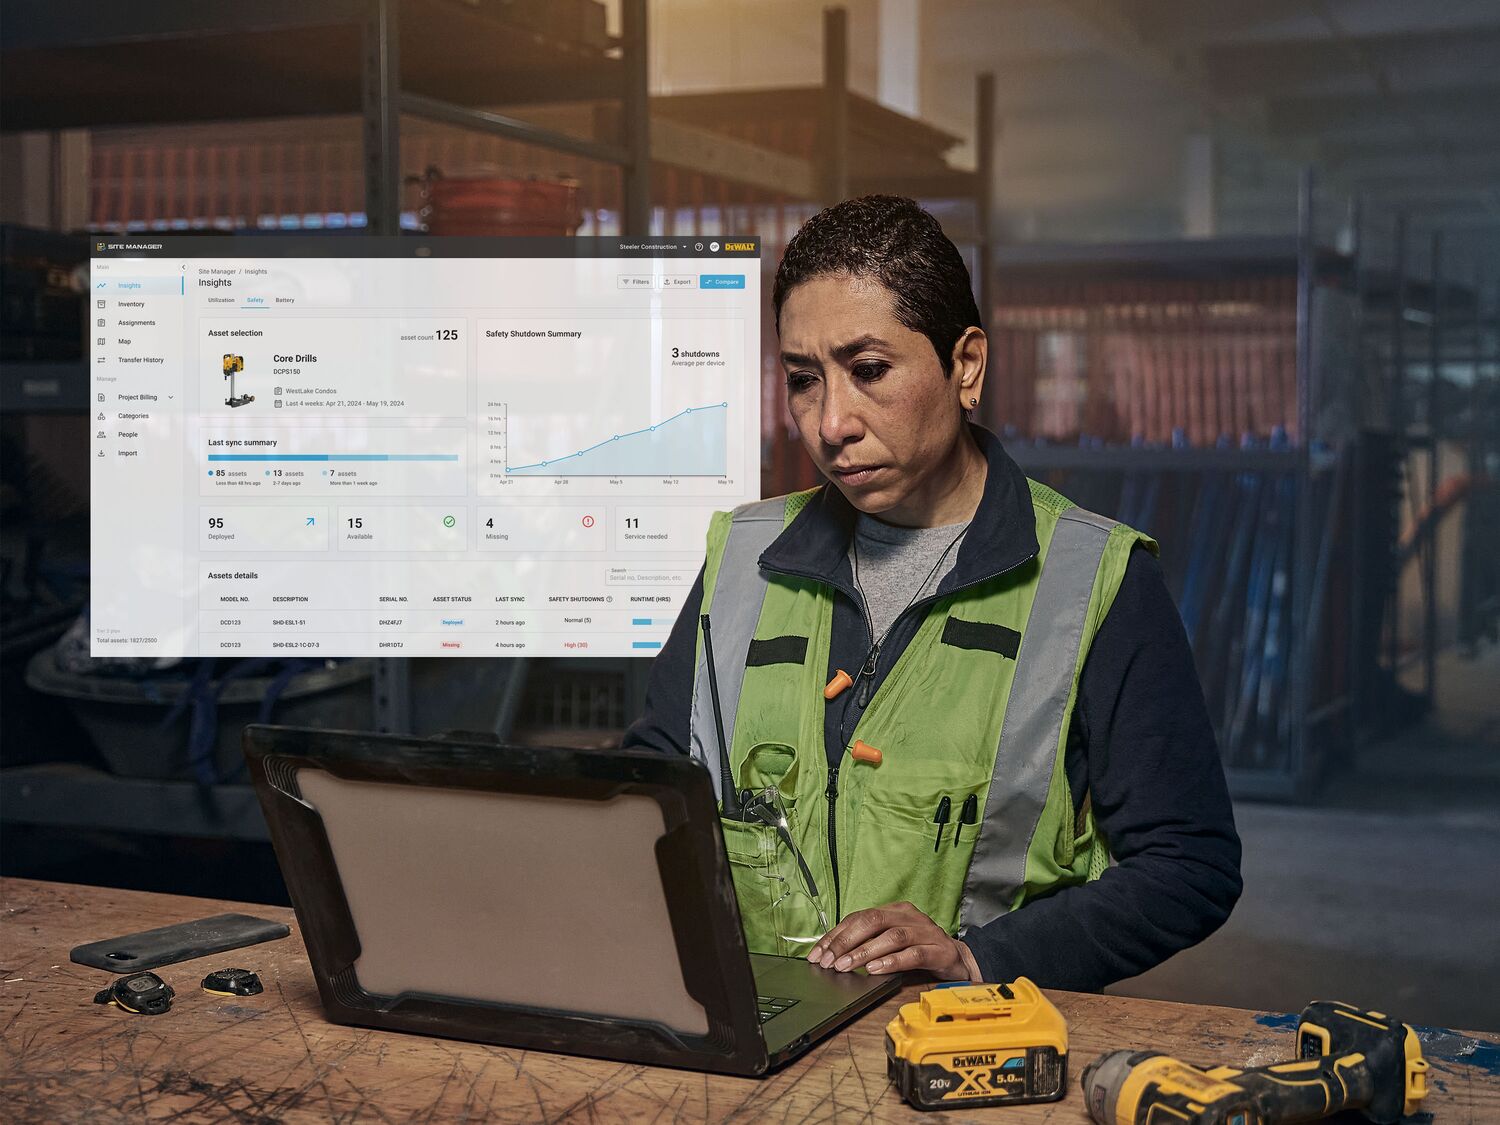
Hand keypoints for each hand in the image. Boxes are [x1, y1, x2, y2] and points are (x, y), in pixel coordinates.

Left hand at [806, 901, 981, 979]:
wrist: (960, 960)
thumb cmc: (921, 949)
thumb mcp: (892, 943)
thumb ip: (869, 943)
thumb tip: (833, 954)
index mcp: (896, 910)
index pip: (859, 917)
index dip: (836, 935)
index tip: (818, 953)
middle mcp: (910, 916)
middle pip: (873, 922)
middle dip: (846, 942)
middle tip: (829, 961)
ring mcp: (926, 932)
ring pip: (891, 936)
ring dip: (865, 952)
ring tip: (846, 966)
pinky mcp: (939, 950)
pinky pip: (913, 953)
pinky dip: (892, 961)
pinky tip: (876, 969)